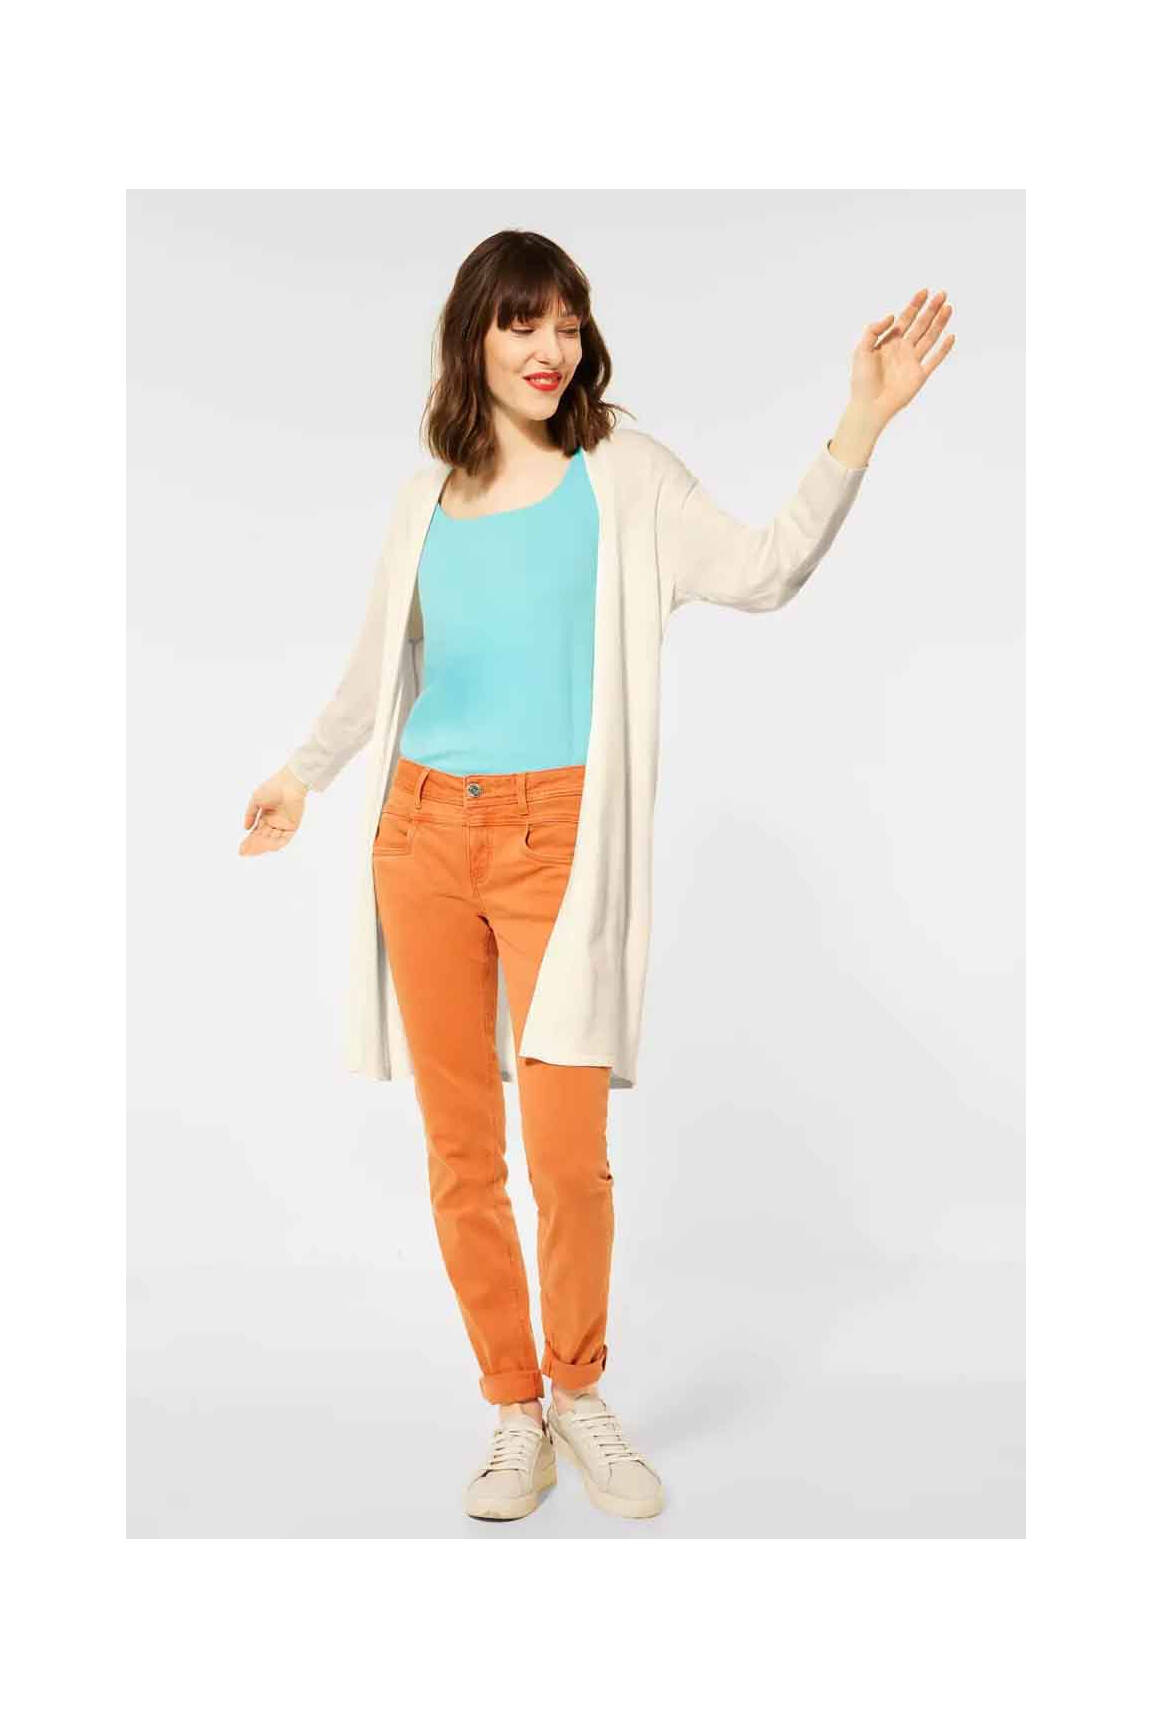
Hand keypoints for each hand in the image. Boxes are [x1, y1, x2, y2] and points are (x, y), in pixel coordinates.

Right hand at [238, 765, 309, 855]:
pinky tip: (265, 847)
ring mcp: (284, 824)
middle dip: (253, 845)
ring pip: (272, 840)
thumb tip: (245, 828)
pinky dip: (274, 844)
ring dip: (261, 846)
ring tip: (251, 850)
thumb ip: (250, 814)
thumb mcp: (256, 800)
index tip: (241, 848)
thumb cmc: (273, 787)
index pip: (257, 831)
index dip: (249, 840)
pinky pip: (283, 839)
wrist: (288, 784)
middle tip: (243, 852)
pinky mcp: (292, 826)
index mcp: (267, 816)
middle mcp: (275, 822)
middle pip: (263, 837)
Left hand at [850, 287, 955, 427]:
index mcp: (889, 342)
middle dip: (931, 309)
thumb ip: (874, 330)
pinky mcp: (920, 376)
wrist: (869, 406)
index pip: (905, 319)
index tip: (924, 291)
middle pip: (920, 325)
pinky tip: (950, 336)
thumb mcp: (861, 350)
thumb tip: (893, 316)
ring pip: (930, 338)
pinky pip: (935, 360)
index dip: (914, 305)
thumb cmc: (862, 381)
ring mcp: (912, 362)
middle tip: (942, 294)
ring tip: (948, 307)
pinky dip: (943, 349)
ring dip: (939, 323)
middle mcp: (903, 350)